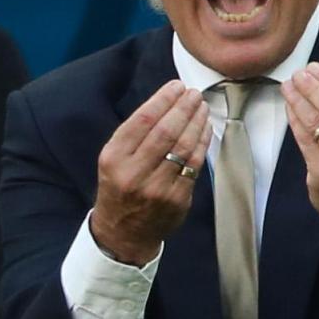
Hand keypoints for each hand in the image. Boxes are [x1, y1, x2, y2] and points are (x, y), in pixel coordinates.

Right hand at [90, 80, 211, 264]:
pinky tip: (205, 129)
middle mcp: (134, 173)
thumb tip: (168, 102)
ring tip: (202, 107)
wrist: (123, 232)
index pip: (142, 120)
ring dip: (196, 122)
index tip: (177, 86)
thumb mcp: (113, 160)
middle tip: (194, 93)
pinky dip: (202, 143)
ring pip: (183, 147)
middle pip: (166, 131)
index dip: (163, 100)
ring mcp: (157, 189)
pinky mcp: (176, 200)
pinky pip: (194, 165)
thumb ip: (135, 135)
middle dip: (183, 107)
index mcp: (114, 158)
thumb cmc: (120, 187)